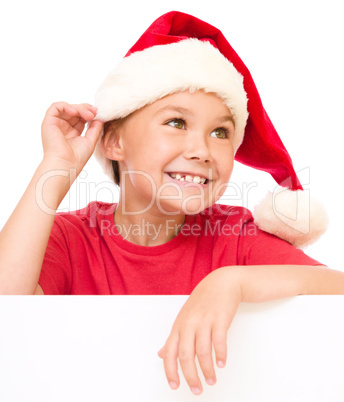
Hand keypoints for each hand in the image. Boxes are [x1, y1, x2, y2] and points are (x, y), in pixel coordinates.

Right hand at [41, 102, 103, 172]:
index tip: (98, 113)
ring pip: (67, 108)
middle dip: (85, 109)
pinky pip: (55, 107)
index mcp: (72, 133)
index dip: (89, 113)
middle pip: (74, 111)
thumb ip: (95, 128)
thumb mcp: (90, 140)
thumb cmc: (77, 158)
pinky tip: (75, 112)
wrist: (65, 164)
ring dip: (79, 108)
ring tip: (88, 114)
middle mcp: (63, 128)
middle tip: (94, 112)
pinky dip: (66, 106)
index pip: (80, 118)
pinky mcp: (48, 122)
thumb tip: (100, 118)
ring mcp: (55, 125)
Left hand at [157, 267, 242, 394]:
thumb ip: (173, 338)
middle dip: (191, 376)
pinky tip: (222, 363)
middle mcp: (189, 324)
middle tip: (197, 389)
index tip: (174, 386)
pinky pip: (219, 340)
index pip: (170, 352)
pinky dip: (220, 354)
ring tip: (211, 380)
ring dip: (207, 369)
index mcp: (179, 326)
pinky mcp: (220, 318)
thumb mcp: (184, 318)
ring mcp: (204, 320)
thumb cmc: (202, 301)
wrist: (221, 283)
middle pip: (186, 355)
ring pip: (203, 351)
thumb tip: (160, 354)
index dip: (170, 370)